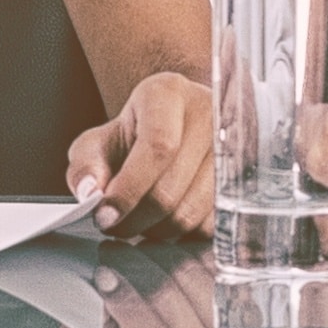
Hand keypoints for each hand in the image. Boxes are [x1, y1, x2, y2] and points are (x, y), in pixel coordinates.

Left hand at [67, 68, 216, 240]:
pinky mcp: (242, 180)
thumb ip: (86, 165)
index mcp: (168, 93)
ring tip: (137, 222)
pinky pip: (208, 224)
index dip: (128, 189)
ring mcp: (232, 148)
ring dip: (156, 230)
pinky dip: (180, 234)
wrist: (173, 130)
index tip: (105, 216)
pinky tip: (164, 220)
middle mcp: (208, 114)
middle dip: (135, 218)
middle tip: (113, 225)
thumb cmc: (131, 137)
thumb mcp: (97, 143)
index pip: (158, 146)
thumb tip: (90, 193)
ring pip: (190, 212)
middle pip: (171, 187)